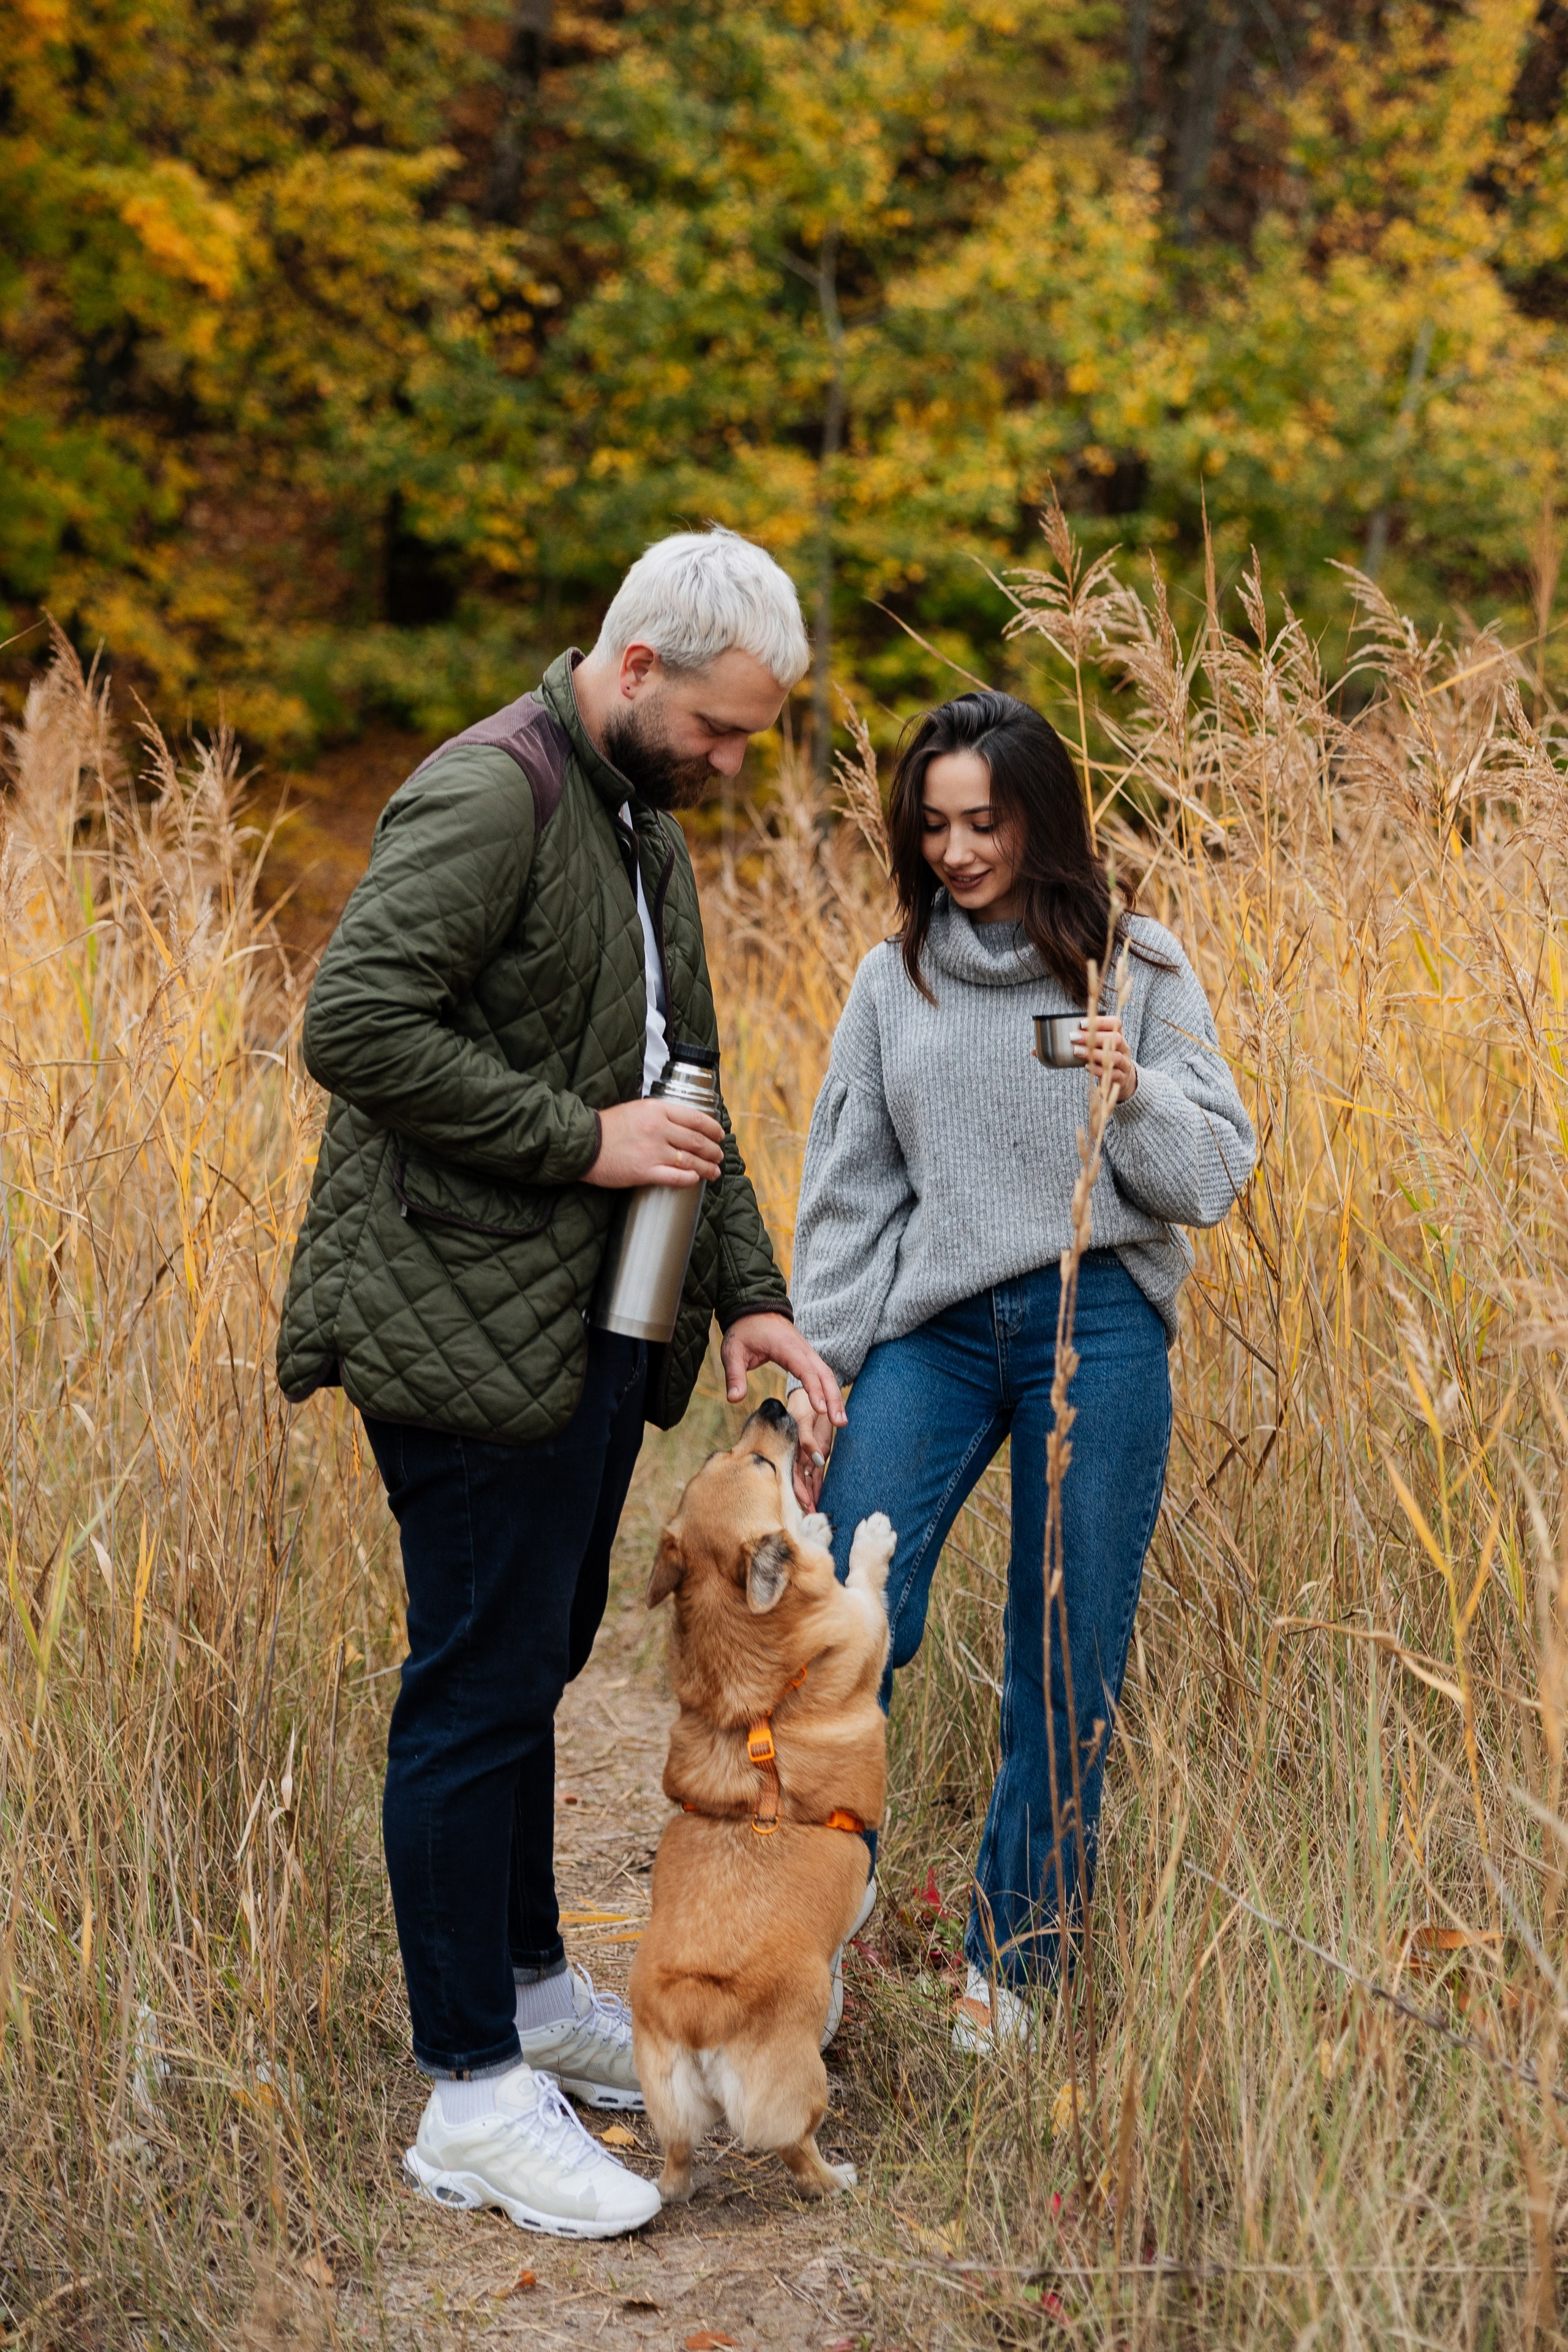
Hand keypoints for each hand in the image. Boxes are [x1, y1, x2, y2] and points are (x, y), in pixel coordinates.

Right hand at [582, 1097, 724, 1188]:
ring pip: (691, 1160)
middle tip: (719, 1155)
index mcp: (657, 1110)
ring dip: (707, 1167)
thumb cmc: (607, 1127)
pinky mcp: (645, 1172)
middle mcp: (659, 1129)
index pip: (695, 1118)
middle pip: (697, 1140)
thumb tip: (683, 1123)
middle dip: (714, 1150)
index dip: (713, 1128)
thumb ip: (660, 1114)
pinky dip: (689, 1179)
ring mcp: (653, 1152)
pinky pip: (675, 1177)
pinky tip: (696, 1179)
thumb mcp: (637, 1109)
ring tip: (714, 1171)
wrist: (582, 1143)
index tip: (719, 1134)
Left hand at [720, 1314, 846, 1504]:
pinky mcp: (807, 1358)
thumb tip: (733, 1399)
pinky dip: (830, 1391)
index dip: (814, 1391)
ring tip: (841, 1422)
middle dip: (834, 1399)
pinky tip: (833, 1409)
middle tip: (840, 1423)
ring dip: (835, 1397)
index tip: (821, 1410)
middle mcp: (803, 1351)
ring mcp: (808, 1354)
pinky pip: (823, 1375)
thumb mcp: (732, 1351)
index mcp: (787, 1348)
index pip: (806, 1371)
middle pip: (825, 1375)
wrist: (755, 1310)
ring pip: (828, 1376)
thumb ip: (734, 1375)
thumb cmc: (744, 1331)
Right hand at [786, 1388, 835, 1508]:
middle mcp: (797, 1454)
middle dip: (804, 1498)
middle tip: (811, 1515)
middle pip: (800, 1480)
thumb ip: (809, 1441)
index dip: (798, 1489)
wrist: (812, 1394)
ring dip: (811, 1495)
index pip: (793, 1473)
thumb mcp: (805, 1421)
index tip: (804, 1503)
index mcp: (790, 1448)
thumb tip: (816, 1460)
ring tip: (815, 1511)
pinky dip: (818, 1485)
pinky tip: (819, 1497)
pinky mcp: (818, 1452)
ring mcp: (807, 1455)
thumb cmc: (805, 1405)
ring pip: (808, 1479)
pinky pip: (817, 1473)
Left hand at [1074, 1012, 1137, 1103]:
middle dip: (1093, 1037)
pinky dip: (1099, 1069)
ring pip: (1115, 1057)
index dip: (1100, 1021)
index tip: (1081, 1024)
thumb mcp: (1101, 1044)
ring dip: (1094, 1053)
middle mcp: (1124, 1048)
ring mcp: (1124, 1063)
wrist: (1121, 1077)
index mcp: (1119, 1035)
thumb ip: (1090, 1036)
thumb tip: (1071, 1030)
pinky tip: (1087, 1066)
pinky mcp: (1121, 1077)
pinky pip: (1113, 1073)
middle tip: (1074, 1037)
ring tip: (1077, 1051)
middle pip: (1115, 1039)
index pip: (1115, 1023)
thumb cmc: (1106, 1056)